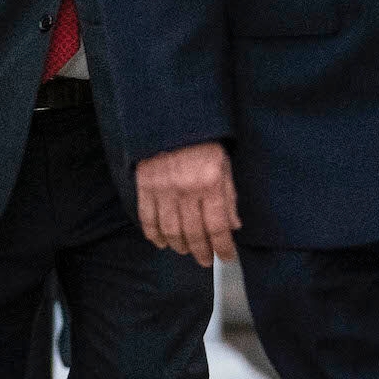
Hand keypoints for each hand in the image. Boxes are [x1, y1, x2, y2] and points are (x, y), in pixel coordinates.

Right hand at [134, 142, 240, 266]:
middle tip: (206, 260)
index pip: (218, 226)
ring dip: (179, 246)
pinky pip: (147, 217)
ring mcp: (162, 188)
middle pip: (194, 233)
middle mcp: (186, 189)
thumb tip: (233, 225)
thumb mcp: (224, 165)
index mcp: (209, 183)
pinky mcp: (144, 185)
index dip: (223, 247)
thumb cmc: (202, 142)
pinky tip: (161, 242)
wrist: (170, 118)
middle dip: (202, 251)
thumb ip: (229, 196)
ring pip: (170, 230)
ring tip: (186, 251)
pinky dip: (153, 234)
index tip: (227, 257)